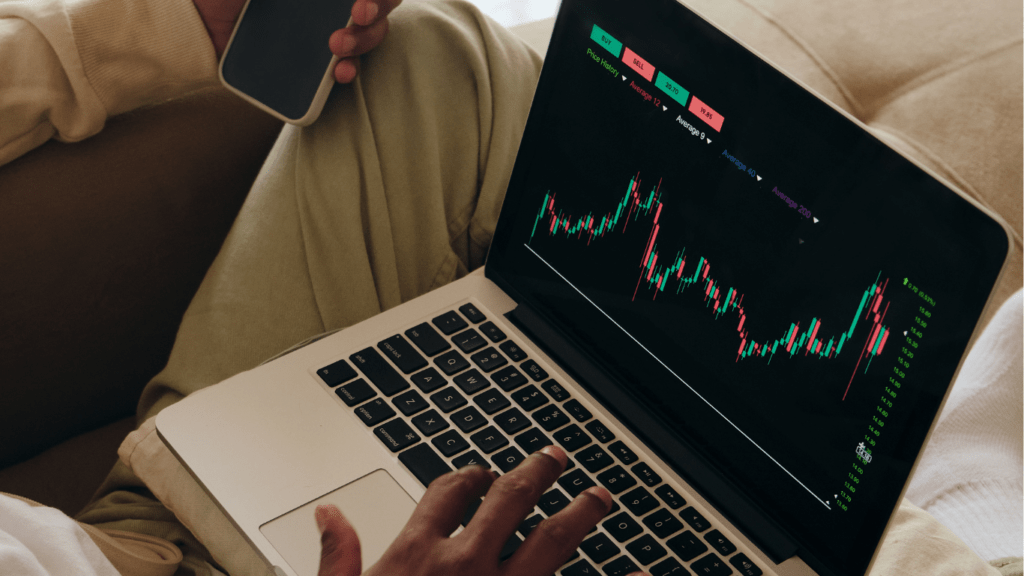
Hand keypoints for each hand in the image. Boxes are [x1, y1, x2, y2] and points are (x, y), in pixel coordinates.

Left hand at [191, 0, 400, 83]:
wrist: (191, 23)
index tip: (360, 1)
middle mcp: (328, 4)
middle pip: (376, 7)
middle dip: (376, 12)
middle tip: (357, 16)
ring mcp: (322, 33)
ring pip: (367, 37)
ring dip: (364, 42)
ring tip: (337, 48)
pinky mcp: (311, 65)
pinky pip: (341, 69)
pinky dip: (347, 71)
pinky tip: (338, 72)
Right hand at [316, 446, 647, 575]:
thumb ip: (337, 558)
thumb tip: (329, 514)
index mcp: (415, 556)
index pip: (447, 494)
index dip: (468, 477)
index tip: (483, 473)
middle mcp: (463, 565)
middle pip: (508, 500)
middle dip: (535, 474)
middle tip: (555, 458)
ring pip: (551, 538)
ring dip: (580, 512)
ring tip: (599, 498)